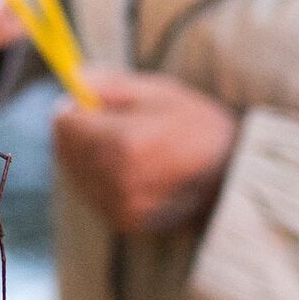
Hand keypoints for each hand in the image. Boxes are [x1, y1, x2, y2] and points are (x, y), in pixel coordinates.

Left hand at [52, 71, 238, 233]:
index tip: (90, 101)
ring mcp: (119, 205)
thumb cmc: (199, 126)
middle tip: (110, 121)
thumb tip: (73, 78)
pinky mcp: (124, 221)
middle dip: (80, 131)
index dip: (74, 107)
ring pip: (75, 171)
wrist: (234, 175)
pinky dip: (99, 177)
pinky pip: (90, 192)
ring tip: (126, 145)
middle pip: (64, 149)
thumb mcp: (159, 91)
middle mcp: (116, 180)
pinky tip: (128, 168)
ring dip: (88, 155)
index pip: (64, 123)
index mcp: (123, 144)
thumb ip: (111, 85)